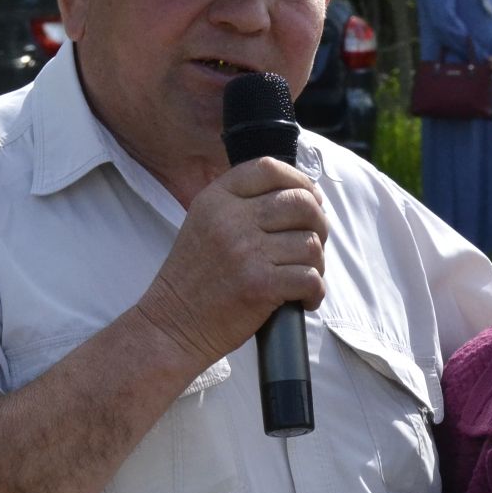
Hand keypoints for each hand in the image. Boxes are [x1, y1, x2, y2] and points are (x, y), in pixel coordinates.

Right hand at [133, 157, 329, 369]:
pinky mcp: (259, 284)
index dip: (300, 181)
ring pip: (310, 243)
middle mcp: (230, 219)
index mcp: (216, 199)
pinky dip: (315, 292)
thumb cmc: (195, 279)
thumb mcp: (205, 224)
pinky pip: (310, 278)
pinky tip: (303, 299)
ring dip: (317, 264)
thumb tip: (304, 195)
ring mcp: (245, 251)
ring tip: (303, 277)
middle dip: (319, 224)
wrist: (172, 325)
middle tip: (313, 245)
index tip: (311, 200)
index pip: (268, 168)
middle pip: (300, 203)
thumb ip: (242, 205)